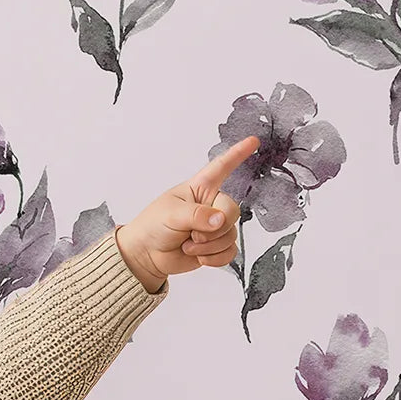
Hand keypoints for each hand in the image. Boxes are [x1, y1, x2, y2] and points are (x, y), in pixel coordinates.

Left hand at [116, 135, 258, 290]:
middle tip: (192, 234)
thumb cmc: (152, 227)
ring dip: (208, 246)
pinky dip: (214, 258)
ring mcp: (214, 227)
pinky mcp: (215, 246)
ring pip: (231, 235)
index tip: (254, 141)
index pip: (222, 167)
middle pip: (233, 211)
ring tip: (188, 244)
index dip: (238, 154)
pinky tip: (199, 256)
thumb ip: (197, 215)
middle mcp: (210, 205)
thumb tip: (219, 220)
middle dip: (214, 228)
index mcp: (200, 188)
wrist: (146, 255)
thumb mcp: (172, 214)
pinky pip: (229, 252)